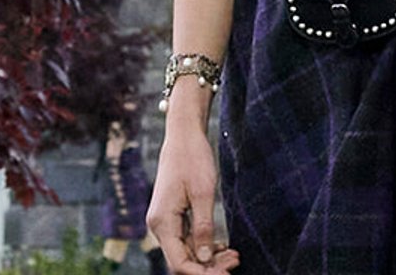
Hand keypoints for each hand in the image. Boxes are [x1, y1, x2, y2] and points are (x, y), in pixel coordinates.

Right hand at [146, 124, 239, 274]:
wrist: (184, 135)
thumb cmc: (193, 158)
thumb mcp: (203, 192)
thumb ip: (203, 227)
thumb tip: (205, 258)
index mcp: (162, 222)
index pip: (179, 262)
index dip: (201, 272)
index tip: (224, 272)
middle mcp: (159, 225)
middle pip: (182, 258)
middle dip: (208, 265)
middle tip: (235, 262)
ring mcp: (165, 220)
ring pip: (185, 249)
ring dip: (208, 256)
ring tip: (234, 255)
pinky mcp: (172, 215)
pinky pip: (186, 237)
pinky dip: (203, 243)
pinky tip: (222, 245)